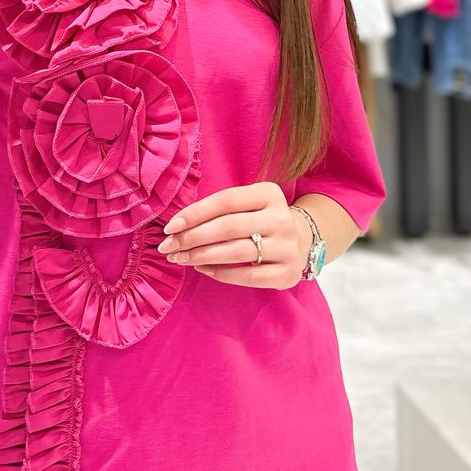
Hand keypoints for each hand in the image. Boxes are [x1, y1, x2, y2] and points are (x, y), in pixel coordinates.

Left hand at [157, 181, 310, 288]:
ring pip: (235, 252)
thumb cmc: (262, 219)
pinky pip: (248, 277)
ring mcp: (287, 247)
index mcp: (269, 193)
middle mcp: (281, 218)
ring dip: (201, 256)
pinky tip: (203, 268)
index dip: (194, 213)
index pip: (225, 201)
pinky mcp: (287, 273)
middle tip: (168, 247)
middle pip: (228, 227)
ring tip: (180, 258)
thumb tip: (177, 226)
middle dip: (192, 238)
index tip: (169, 227)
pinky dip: (221, 273)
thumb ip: (220, 209)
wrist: (303, 240)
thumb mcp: (249, 204)